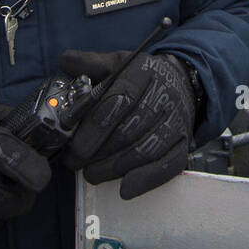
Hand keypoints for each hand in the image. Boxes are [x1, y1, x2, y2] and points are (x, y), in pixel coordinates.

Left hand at [59, 51, 197, 199]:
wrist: (182, 83)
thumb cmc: (142, 76)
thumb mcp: (118, 62)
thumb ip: (90, 63)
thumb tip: (65, 60)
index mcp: (142, 73)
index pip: (118, 101)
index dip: (93, 126)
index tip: (72, 144)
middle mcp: (163, 97)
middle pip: (128, 130)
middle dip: (97, 151)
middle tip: (75, 162)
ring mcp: (176, 122)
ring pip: (145, 151)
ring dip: (114, 168)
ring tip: (92, 174)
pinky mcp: (183, 144)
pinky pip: (167, 166)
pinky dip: (146, 180)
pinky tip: (125, 189)